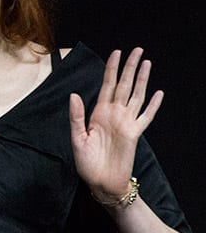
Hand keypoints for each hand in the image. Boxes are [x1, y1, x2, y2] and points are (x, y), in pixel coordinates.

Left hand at [69, 47, 162, 203]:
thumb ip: (76, 116)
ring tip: (146, 62)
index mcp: (98, 113)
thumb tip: (74, 95)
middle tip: (136, 50)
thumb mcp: (76, 138)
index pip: (106, 85)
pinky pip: (146, 116)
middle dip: (129, 67)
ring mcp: (126, 123)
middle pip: (124, 85)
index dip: (111, 69)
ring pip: (136, 95)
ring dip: (141, 79)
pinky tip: (158, 93)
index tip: (116, 53)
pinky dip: (153, 105)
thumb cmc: (86, 163)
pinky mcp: (135, 134)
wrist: (101, 183)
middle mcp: (114, 115)